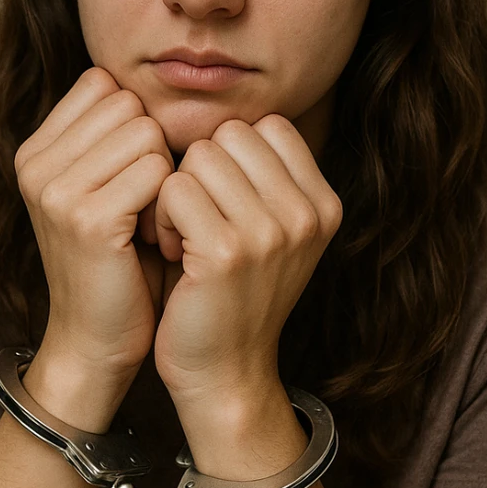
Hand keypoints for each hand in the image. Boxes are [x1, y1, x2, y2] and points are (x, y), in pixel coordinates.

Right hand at [14, 68, 175, 379]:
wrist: (97, 340)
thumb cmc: (117, 263)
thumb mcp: (103, 187)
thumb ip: (111, 134)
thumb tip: (152, 74)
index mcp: (36, 150)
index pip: (104, 85)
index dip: (135, 125)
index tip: (131, 178)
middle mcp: (35, 163)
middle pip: (129, 105)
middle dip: (152, 150)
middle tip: (144, 205)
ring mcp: (55, 189)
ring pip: (146, 133)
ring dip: (164, 177)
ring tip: (147, 222)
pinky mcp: (87, 218)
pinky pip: (156, 170)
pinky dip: (169, 203)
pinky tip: (153, 238)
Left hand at [149, 116, 342, 402]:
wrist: (225, 372)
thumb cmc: (233, 294)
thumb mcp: (272, 231)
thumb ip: (266, 176)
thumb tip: (228, 116)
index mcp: (323, 202)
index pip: (267, 126)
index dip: (231, 156)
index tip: (225, 203)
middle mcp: (307, 213)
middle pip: (229, 135)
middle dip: (202, 172)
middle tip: (200, 223)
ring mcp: (272, 231)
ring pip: (199, 156)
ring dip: (178, 194)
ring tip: (188, 239)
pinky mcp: (227, 251)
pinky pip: (174, 188)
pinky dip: (163, 217)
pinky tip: (175, 253)